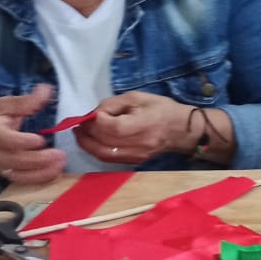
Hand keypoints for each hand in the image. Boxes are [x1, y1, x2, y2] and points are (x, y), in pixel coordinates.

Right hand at [0, 84, 65, 183]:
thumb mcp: (0, 107)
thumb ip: (24, 101)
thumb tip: (46, 90)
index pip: (5, 140)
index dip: (23, 142)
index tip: (40, 139)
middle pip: (15, 160)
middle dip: (39, 159)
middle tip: (60, 155)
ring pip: (19, 175)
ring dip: (42, 172)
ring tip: (60, 165)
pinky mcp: (4, 177)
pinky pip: (21, 182)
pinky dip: (39, 179)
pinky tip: (54, 172)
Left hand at [75, 92, 198, 163]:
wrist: (182, 130)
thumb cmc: (161, 109)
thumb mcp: (137, 98)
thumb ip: (112, 104)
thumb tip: (93, 114)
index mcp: (139, 126)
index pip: (108, 127)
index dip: (94, 120)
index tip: (90, 114)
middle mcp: (136, 145)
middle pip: (102, 142)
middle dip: (85, 133)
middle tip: (78, 125)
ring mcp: (135, 156)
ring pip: (102, 154)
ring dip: (87, 145)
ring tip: (81, 134)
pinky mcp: (134, 161)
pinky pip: (109, 159)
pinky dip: (97, 150)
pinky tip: (93, 142)